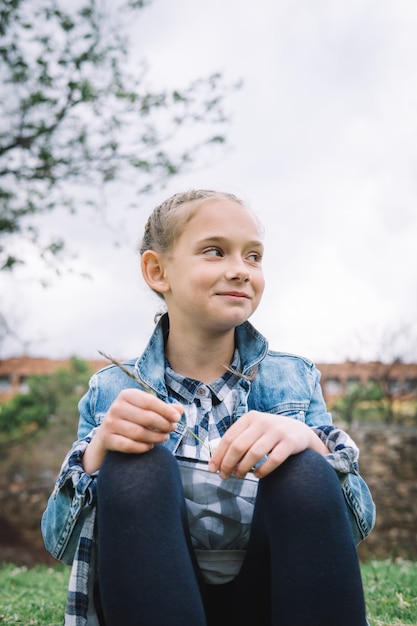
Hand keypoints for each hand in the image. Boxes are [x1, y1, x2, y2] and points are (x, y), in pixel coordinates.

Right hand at [83, 389, 182, 472]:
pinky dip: (142, 447)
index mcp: (127, 395)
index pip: (149, 401)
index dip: (165, 410)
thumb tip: (180, 410)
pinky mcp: (107, 439)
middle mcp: (116, 407)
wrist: (108, 433)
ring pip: (138, 433)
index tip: (177, 418)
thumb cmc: (133, 418)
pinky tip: (150, 446)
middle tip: (172, 429)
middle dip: (163, 424)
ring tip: (164, 437)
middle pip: (146, 417)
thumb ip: (164, 409)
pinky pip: (128, 445)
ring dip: (155, 437)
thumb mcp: (146, 409)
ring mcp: (110, 423)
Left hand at [208, 411, 327, 478]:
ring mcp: (277, 431)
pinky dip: (263, 470)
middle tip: (224, 476)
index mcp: (250, 418)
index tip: (212, 469)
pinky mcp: (290, 442)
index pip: (229, 437)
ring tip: (239, 476)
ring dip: (243, 468)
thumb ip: (238, 441)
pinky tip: (257, 475)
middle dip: (228, 464)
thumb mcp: (254, 430)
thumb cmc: (270, 434)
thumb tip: (217, 462)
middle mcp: (263, 422)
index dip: (218, 455)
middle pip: (239, 446)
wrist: (300, 431)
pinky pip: (273, 460)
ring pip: (254, 453)